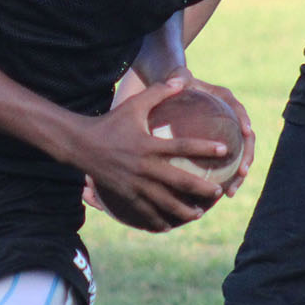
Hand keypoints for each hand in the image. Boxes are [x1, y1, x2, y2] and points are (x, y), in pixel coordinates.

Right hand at [74, 78, 229, 231]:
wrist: (80, 144)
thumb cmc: (110, 122)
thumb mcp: (134, 105)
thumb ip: (158, 92)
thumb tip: (181, 78)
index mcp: (149, 145)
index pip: (182, 147)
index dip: (204, 149)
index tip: (224, 150)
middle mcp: (144, 167)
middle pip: (179, 181)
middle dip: (201, 189)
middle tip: (217, 191)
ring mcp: (134, 184)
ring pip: (164, 202)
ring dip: (183, 210)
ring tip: (198, 215)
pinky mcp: (125, 194)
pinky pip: (144, 211)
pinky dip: (157, 220)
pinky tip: (169, 226)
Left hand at [177, 72, 255, 195]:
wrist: (175, 92)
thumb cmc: (176, 84)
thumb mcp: (177, 78)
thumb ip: (178, 78)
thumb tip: (177, 81)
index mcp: (225, 100)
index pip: (238, 110)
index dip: (245, 121)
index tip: (247, 132)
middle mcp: (230, 117)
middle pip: (246, 139)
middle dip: (246, 157)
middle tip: (242, 173)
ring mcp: (227, 134)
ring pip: (238, 157)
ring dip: (237, 176)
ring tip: (230, 192)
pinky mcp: (219, 147)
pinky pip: (224, 166)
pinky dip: (221, 180)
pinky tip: (212, 197)